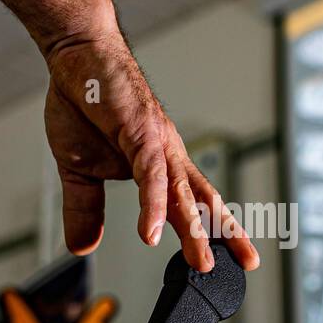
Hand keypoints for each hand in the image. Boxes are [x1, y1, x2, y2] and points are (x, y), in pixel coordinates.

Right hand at [42, 26, 259, 273]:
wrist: (76, 56)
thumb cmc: (84, 103)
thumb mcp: (79, 171)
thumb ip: (85, 210)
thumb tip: (83, 248)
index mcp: (159, 165)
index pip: (193, 205)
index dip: (213, 232)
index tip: (229, 260)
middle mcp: (168, 155)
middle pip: (202, 202)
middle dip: (225, 236)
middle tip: (245, 265)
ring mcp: (158, 144)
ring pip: (182, 194)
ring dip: (193, 230)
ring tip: (201, 262)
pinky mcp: (140, 132)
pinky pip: (150, 175)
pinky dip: (152, 205)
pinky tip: (151, 231)